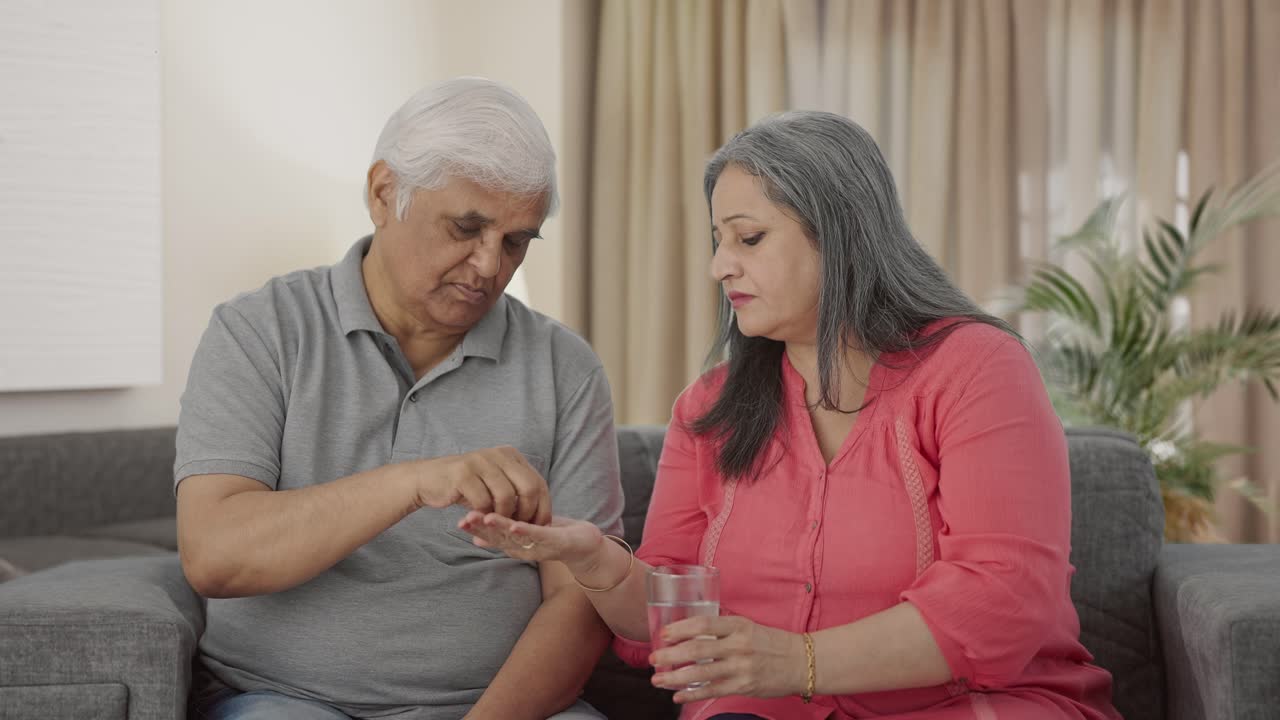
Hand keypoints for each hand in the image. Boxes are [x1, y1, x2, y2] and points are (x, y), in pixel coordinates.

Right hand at [412, 447, 549, 523]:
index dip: (542, 509)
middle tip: (517, 529)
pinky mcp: (463, 473)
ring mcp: (481, 461)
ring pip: (507, 496)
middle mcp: (499, 454)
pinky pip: (483, 501)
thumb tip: (544, 519)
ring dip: (503, 517)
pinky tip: (478, 518)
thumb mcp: (496, 485)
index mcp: (511, 455)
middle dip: (527, 514)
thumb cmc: (466, 487)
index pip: (539, 483)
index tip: (538, 528)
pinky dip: (484, 516)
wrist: (428, 480)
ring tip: (495, 524)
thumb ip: (517, 493)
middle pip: (529, 487)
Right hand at [456, 511, 605, 568]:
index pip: (490, 534)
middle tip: (463, 520)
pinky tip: (514, 524)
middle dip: (480, 528)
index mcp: (514, 543)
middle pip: (498, 537)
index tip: (458, 519)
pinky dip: (525, 530)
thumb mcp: (525, 532)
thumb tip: (477, 536)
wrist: (586, 546)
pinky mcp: (554, 542)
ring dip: (500, 528)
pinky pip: (537, 536)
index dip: (474, 528)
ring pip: (515, 536)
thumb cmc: (553, 535)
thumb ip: (502, 533)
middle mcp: (523, 548)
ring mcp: (538, 546)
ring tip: (484, 518)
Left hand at [649, 615, 807, 703]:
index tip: (664, 634)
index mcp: (738, 626)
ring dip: (675, 677)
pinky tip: (677, 695)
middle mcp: (738, 645)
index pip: (703, 624)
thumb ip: (723, 627)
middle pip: (697, 650)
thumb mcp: (748, 626)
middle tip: (654, 659)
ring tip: (657, 679)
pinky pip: (713, 690)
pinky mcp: (744, 686)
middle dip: (671, 655)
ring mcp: (741, 667)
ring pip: (701, 673)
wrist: (801, 661)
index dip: (680, 629)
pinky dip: (692, 693)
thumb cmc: (772, 642)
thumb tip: (693, 628)